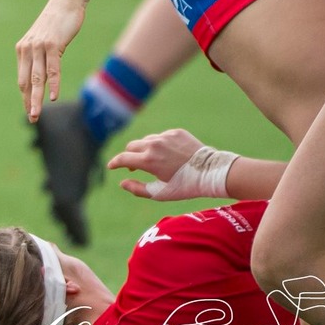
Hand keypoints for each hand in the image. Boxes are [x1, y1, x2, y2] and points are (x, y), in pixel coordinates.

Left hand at [17, 0, 85, 120]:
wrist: (65, 2)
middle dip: (28, 102)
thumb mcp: (44, 42)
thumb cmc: (56, 24)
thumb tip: (42, 78)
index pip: (22, 79)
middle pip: (27, 82)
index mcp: (22, 50)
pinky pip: (52, 68)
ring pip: (38, 78)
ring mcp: (38, 47)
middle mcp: (27, 49)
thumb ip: (40, 58)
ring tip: (37, 114)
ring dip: (37, 98)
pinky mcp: (52, 44)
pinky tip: (52, 97)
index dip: (25, 96)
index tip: (28, 111)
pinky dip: (53, 84)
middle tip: (32, 118)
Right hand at [108, 128, 233, 200]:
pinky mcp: (176, 132)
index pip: (122, 158)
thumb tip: (122, 182)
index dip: (114, 163)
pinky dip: (161, 144)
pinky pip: (162, 136)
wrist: (212, 172)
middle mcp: (154, 144)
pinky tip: (170, 154)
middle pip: (132, 146)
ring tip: (155, 160)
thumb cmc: (186, 186)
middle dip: (129, 155)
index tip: (111, 166)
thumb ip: (138, 189)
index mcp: (148, 160)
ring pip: (146, 140)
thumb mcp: (161, 193)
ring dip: (145, 149)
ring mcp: (165, 136)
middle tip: (134, 165)